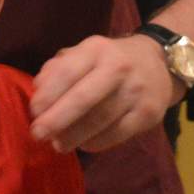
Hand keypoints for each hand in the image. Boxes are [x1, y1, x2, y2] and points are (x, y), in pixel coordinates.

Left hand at [28, 35, 178, 152]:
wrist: (159, 63)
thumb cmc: (109, 60)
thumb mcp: (84, 53)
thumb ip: (58, 68)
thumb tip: (38, 91)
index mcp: (96, 49)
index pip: (67, 72)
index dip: (48, 95)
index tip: (34, 112)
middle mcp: (118, 68)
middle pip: (83, 98)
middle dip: (57, 120)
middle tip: (38, 135)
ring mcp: (136, 91)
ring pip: (100, 119)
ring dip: (74, 135)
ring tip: (58, 144)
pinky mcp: (149, 114)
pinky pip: (117, 133)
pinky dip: (96, 142)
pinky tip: (84, 144)